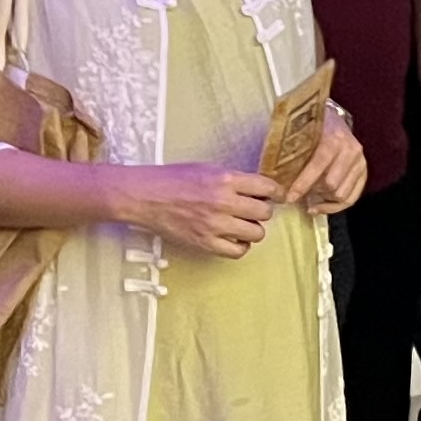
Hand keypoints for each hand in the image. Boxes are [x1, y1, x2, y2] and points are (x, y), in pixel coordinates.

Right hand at [118, 163, 283, 256]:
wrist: (144, 196)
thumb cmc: (174, 179)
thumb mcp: (208, 169)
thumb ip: (235, 180)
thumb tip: (260, 190)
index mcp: (226, 179)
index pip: (268, 188)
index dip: (276, 192)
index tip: (276, 196)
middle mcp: (223, 202)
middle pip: (265, 212)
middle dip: (262, 210)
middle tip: (253, 210)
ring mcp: (214, 225)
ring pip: (256, 233)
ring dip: (253, 229)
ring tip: (242, 224)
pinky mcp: (204, 242)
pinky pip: (237, 251)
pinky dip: (239, 246)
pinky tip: (233, 238)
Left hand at [283, 113, 367, 215]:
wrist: (334, 120)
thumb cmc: (312, 129)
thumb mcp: (302, 133)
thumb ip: (291, 152)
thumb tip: (272, 176)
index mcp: (334, 139)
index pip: (318, 166)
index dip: (302, 184)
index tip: (288, 197)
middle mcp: (350, 150)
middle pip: (332, 184)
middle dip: (313, 192)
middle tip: (297, 195)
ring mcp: (360, 162)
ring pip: (342, 193)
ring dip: (324, 199)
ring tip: (310, 197)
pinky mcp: (364, 172)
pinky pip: (351, 198)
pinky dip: (335, 206)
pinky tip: (320, 206)